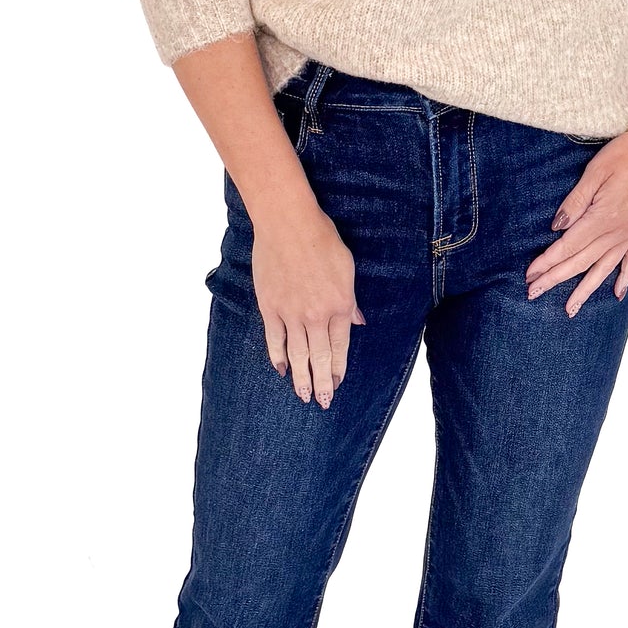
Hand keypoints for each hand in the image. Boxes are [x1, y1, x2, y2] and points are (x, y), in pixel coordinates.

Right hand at [251, 200, 364, 406]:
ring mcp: (291, 313)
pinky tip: (281, 370)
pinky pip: (274, 339)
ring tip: (302, 396)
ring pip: (297, 354)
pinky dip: (277, 357)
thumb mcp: (347, 268)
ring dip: (301, 378)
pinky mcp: (270, 307)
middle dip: (321, 383)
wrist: (288, 225)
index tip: (337, 383)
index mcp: (340, 305)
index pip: (340, 347)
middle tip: (321, 402)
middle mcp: (316, 315)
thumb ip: (350, 300)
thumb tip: (357, 321)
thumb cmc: (322, 239)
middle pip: (320, 358)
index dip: (339, 368)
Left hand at [525, 129, 627, 313]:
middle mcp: (617, 233)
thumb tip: (556, 227)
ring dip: (585, 291)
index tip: (530, 275)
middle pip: (581, 263)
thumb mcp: (596, 171)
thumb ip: (575, 201)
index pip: (568, 246)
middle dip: (555, 280)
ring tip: (570, 309)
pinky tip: (617, 294)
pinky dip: (623, 280)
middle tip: (534, 294)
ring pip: (604, 270)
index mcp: (602, 217)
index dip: (547, 262)